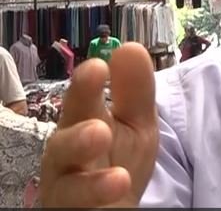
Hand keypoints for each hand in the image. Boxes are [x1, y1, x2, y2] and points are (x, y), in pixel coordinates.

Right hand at [40, 43, 158, 207]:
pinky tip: (119, 185)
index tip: (100, 65)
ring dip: (87, 173)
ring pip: (66, 183)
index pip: (81, 102)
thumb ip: (135, 91)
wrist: (109, 209)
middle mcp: (66, 155)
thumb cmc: (118, 163)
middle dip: (77, 129)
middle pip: (63, 140)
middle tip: (97, 109)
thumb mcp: (136, 124)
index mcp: (81, 124)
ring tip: (112, 160)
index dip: (86, 86)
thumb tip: (131, 47)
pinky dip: (96, 196)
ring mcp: (65, 189)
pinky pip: (76, 206)